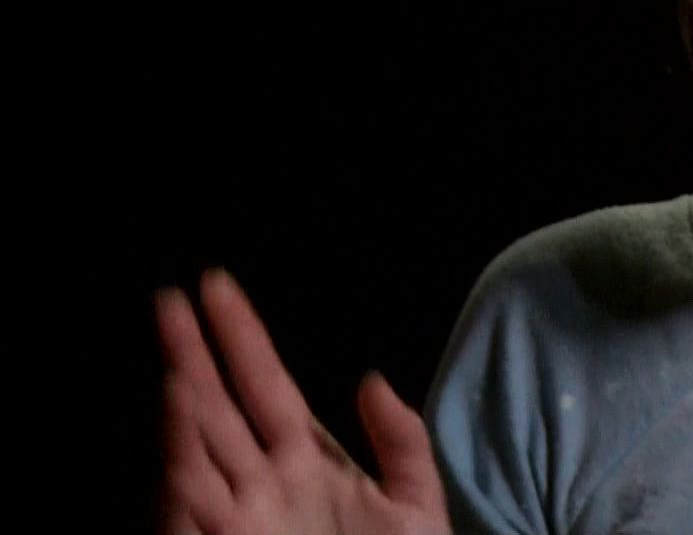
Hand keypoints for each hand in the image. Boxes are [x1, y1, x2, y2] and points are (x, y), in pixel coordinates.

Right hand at [156, 269, 450, 534]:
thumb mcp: (415, 506)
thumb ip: (401, 442)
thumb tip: (369, 380)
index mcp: (304, 464)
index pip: (265, 386)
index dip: (241, 338)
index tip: (217, 286)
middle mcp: (261, 485)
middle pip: (218, 406)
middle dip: (192, 354)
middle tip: (171, 298)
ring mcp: (238, 517)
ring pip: (198, 448)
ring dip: (184, 401)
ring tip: (175, 347)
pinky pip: (194, 499)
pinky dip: (184, 460)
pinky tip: (181, 417)